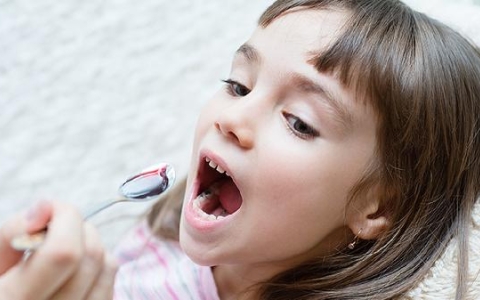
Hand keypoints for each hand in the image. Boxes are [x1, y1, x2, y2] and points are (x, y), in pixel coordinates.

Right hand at [0, 201, 117, 299]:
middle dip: (77, 227)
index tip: (50, 210)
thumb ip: (15, 230)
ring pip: (107, 266)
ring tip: (61, 249)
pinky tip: (74, 269)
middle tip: (53, 231)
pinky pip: (112, 281)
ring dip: (89, 244)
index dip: (64, 218)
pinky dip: (99, 265)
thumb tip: (47, 207)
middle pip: (91, 255)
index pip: (63, 252)